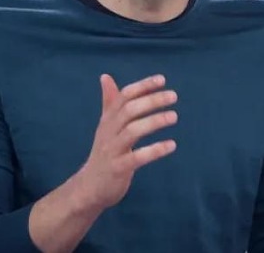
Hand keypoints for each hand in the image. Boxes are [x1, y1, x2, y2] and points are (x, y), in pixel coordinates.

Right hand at [78, 74, 177, 211]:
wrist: (89, 187)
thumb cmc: (103, 153)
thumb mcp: (105, 127)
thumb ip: (109, 102)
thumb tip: (105, 76)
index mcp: (107, 120)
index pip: (124, 97)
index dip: (142, 86)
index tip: (162, 79)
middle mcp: (108, 131)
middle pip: (128, 110)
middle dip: (151, 100)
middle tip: (173, 96)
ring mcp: (112, 150)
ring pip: (132, 131)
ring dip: (154, 121)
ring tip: (174, 116)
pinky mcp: (117, 168)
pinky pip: (136, 157)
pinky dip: (154, 150)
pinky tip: (171, 145)